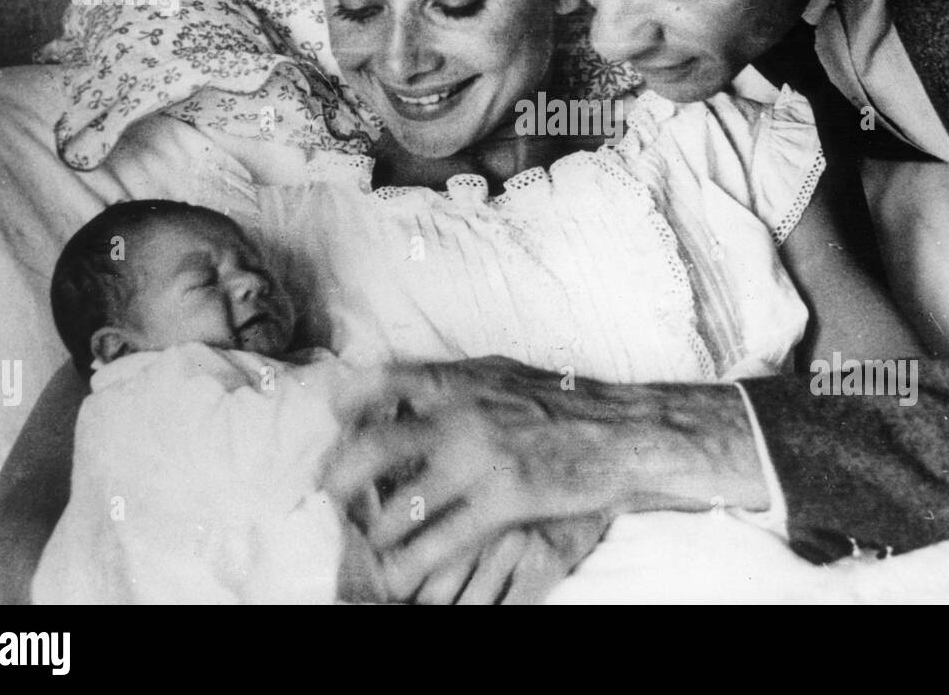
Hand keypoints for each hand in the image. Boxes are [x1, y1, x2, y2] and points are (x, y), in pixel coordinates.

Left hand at [323, 356, 765, 598]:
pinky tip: (395, 575)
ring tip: (361, 544)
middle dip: (340, 476)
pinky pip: (441, 540)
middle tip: (326, 495)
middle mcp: (461, 416)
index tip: (327, 420)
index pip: (382, 382)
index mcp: (459, 381)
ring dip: (372, 531)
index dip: (345, 402)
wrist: (622, 432)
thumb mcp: (502, 374)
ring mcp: (479, 459)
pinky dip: (411, 562)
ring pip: (401, 503)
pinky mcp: (503, 500)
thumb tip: (406, 383)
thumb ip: (454, 381)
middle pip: (375, 445)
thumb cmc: (563, 401)